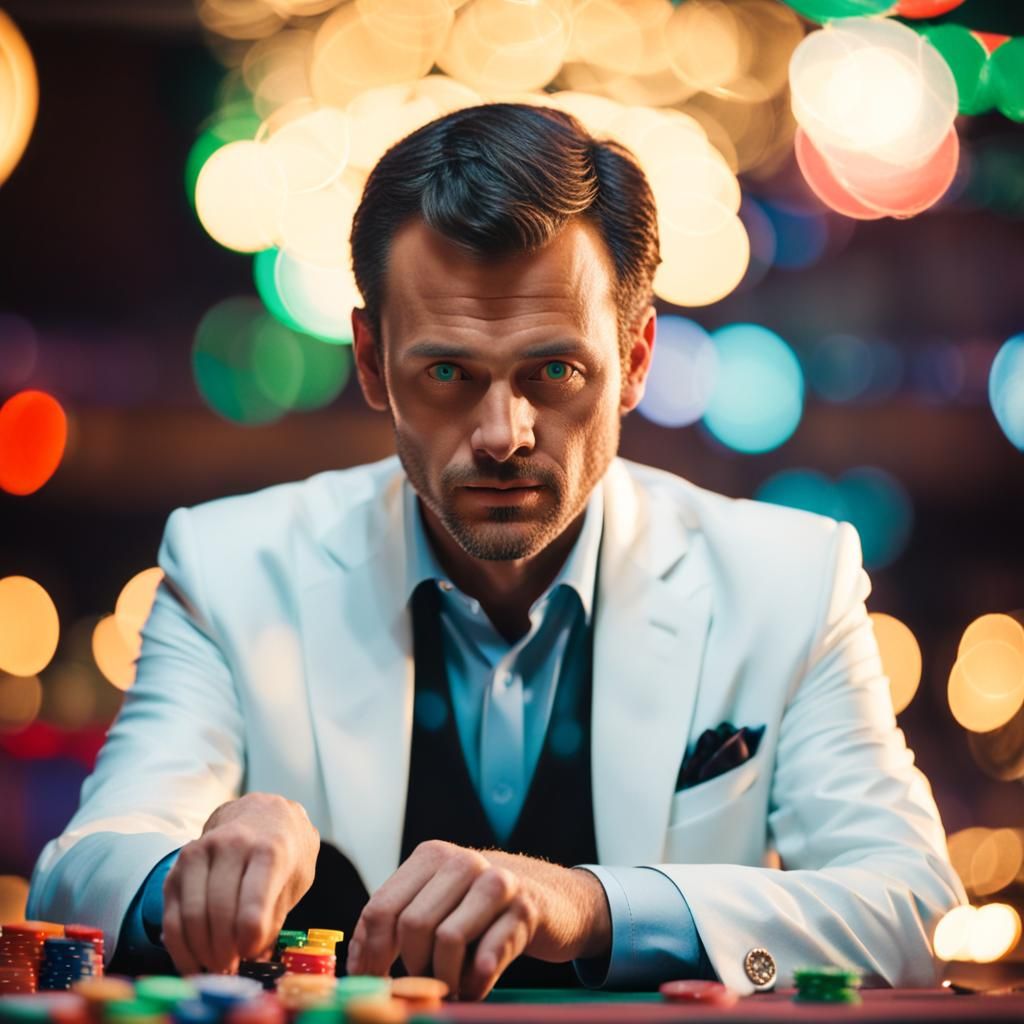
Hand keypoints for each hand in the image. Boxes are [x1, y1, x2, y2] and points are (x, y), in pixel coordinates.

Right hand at [162, 792, 318, 974]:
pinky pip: (171, 917)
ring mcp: (199, 854)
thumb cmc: (283, 850)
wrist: (260, 814)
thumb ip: (275, 915)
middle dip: (225, 951)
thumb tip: (255, 957)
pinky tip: (194, 964)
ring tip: (218, 967)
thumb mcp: (295, 877)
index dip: (251, 937)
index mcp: (269, 849)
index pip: (254, 899)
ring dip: (202, 953)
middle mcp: (231, 845)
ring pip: (191, 916)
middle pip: (219, 912)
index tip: (252, 953)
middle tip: (233, 968)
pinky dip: (180, 949)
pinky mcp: (177, 868)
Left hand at [345, 841, 610, 1000]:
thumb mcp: (442, 900)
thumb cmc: (487, 908)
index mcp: (431, 856)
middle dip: (411, 968)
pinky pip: (487, 957)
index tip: (370, 984)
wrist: (557, 899)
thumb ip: (402, 920)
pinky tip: (479, 982)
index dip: (369, 954)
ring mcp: (496, 882)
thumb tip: (357, 964)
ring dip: (446, 978)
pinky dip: (477, 981)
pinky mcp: (526, 909)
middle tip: (422, 986)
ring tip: (455, 985)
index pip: (381, 907)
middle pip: (411, 926)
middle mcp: (462, 861)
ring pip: (446, 940)